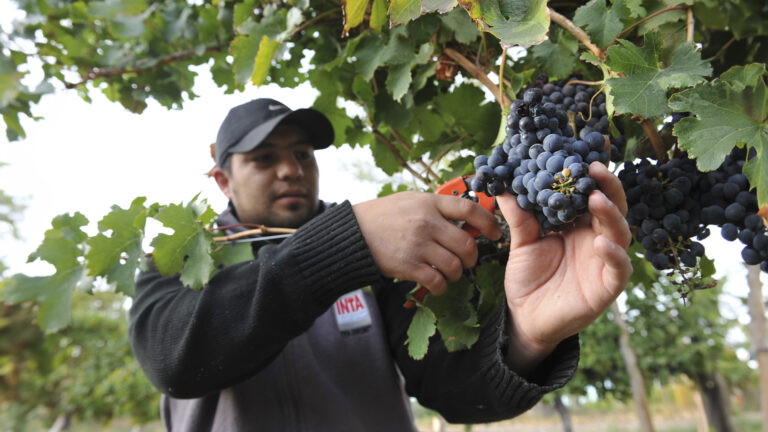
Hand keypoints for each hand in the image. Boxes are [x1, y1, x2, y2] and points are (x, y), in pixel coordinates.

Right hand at [353, 191, 500, 294]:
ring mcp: (418, 245)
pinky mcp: (408, 265)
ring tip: (450, 273)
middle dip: (472, 256)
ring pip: (454, 265)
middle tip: (468, 260)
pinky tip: (437, 285)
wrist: (354, 233)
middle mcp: (427, 222)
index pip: (469, 208)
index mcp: (430, 203)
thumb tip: (466, 215)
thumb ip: (437, 207)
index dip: (488, 222)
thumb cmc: (384, 215)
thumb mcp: (412, 200)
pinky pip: (436, 281)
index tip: (495, 232)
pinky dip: (441, 287)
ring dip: (457, 274)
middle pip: (466, 243)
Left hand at [498, 162, 631, 374]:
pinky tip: (601, 243)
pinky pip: (619, 269)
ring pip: (620, 232)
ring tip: (595, 199)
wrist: (525, 318)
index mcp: (579, 224)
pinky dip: (614, 254)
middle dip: (606, 185)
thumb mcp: (521, 243)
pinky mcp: (608, 287)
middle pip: (611, 206)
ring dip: (610, 214)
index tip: (591, 145)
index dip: (593, 171)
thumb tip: (503, 184)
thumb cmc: (527, 278)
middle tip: (594, 167)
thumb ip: (518, 216)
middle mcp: (597, 237)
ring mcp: (605, 261)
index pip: (591, 192)